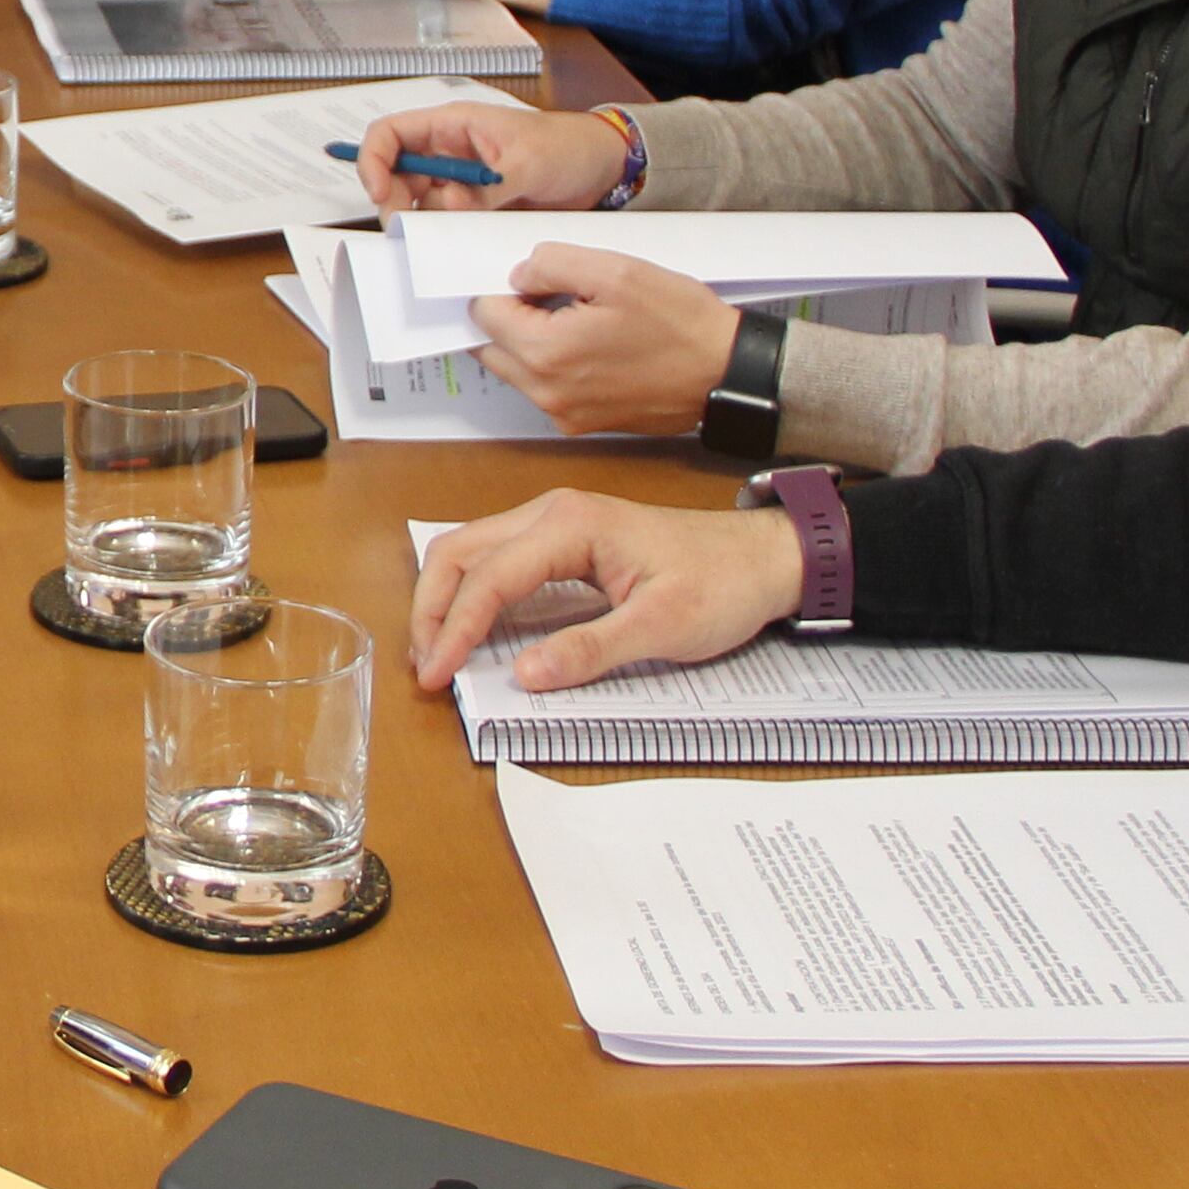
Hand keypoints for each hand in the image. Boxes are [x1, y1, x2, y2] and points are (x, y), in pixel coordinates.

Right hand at [359, 101, 628, 212]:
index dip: (373, 160)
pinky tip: (457, 242)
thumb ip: (486, 186)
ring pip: (418, 203)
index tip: (378, 193)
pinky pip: (446, 222)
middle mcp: (448, 152)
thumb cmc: (568, 147)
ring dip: (421, 222)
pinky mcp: (474, 206)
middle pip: (395, 174)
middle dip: (392, 201)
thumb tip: (448, 205)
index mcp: (453, 125)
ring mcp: (460, 182)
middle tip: (405, 229)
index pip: (390, 134)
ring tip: (442, 236)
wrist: (602, 170)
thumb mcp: (529, 162)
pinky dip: (445, 235)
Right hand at [408, 491, 796, 692]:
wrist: (763, 557)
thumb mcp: (662, 626)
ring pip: (470, 550)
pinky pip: (496, 558)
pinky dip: (470, 591)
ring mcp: (554, 521)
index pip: (489, 578)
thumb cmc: (721, 584)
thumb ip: (591, 650)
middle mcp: (551, 512)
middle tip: (424, 665)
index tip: (436, 676)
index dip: (455, 630)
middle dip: (431, 609)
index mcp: (570, 525)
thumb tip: (525, 675)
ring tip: (437, 650)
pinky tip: (470, 627)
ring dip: (445, 598)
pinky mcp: (562, 537)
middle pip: (459, 551)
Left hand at [466, 248, 733, 435]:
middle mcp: (545, 392)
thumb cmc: (680, 325)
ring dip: (531, 342)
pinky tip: (594, 345)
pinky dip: (554, 365)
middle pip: (492, 346)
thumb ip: (552, 264)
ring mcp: (563, 413)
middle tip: (555, 295)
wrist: (726, 375)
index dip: (505, 287)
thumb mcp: (616, 271)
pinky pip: (546, 389)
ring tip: (581, 319)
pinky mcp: (583, 423)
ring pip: (516, 369)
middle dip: (511, 317)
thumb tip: (519, 275)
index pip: (484, 313)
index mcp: (545, 353)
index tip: (536, 278)